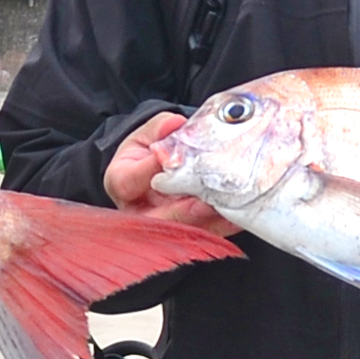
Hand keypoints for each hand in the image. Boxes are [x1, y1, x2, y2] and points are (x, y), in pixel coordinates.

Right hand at [103, 110, 234, 235]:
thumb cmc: (149, 150)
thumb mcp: (148, 133)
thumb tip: (174, 124)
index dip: (147, 172)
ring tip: (227, 207)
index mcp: (120, 182)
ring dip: (205, 221)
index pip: (127, 182)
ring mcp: (162, 225)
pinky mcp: (186, 233)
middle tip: (203, 201)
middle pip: (154, 219)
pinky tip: (238, 216)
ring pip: (182, 231)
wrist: (161, 168)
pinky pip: (204, 234)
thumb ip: (160, 127)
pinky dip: (223, 226)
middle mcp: (138, 210)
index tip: (168, 161)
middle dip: (181, 211)